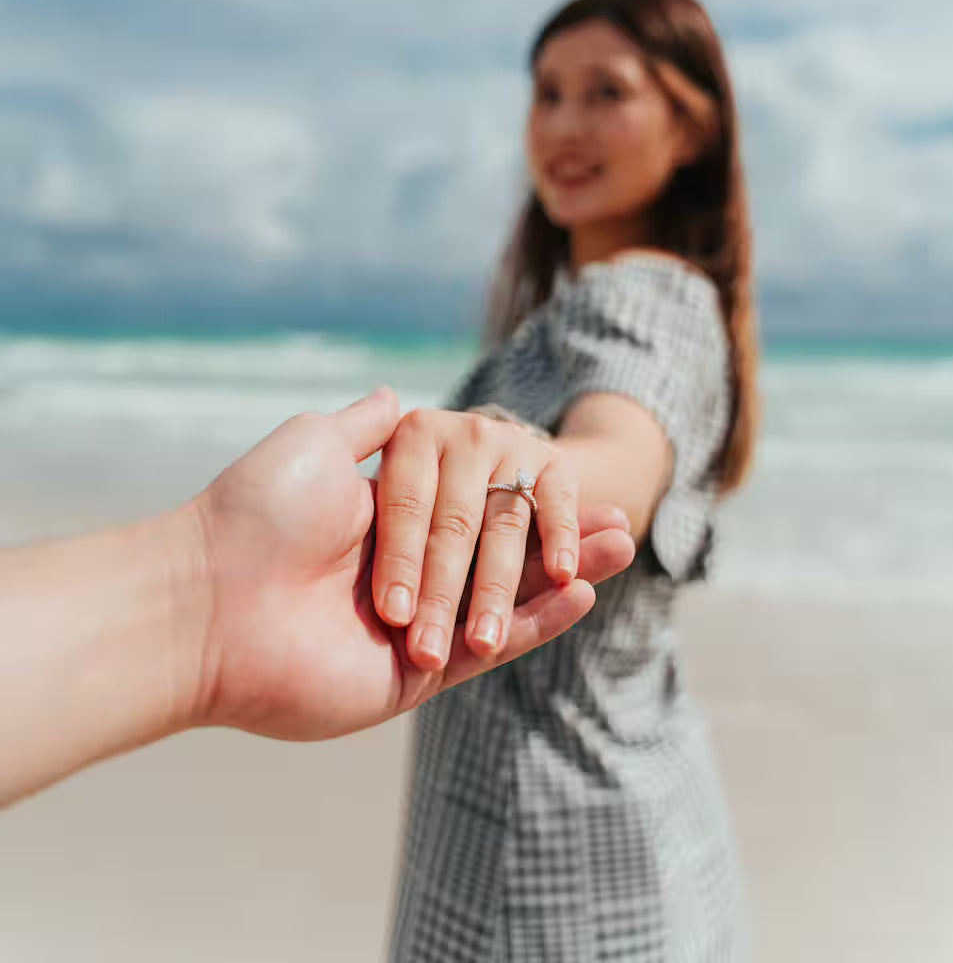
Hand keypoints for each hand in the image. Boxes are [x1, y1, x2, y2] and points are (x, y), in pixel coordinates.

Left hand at [191, 391, 632, 739]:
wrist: (216, 600)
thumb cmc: (259, 512)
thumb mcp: (314, 445)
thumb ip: (366, 428)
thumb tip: (397, 395)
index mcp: (384, 521)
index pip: (473, 503)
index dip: (522, 491)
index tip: (566, 471)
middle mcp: (406, 572)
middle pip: (502, 549)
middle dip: (560, 534)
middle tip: (619, 518)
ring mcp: (417, 624)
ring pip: (510, 595)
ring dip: (568, 572)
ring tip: (621, 542)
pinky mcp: (420, 674)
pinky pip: (492, 644)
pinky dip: (541, 619)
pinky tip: (585, 591)